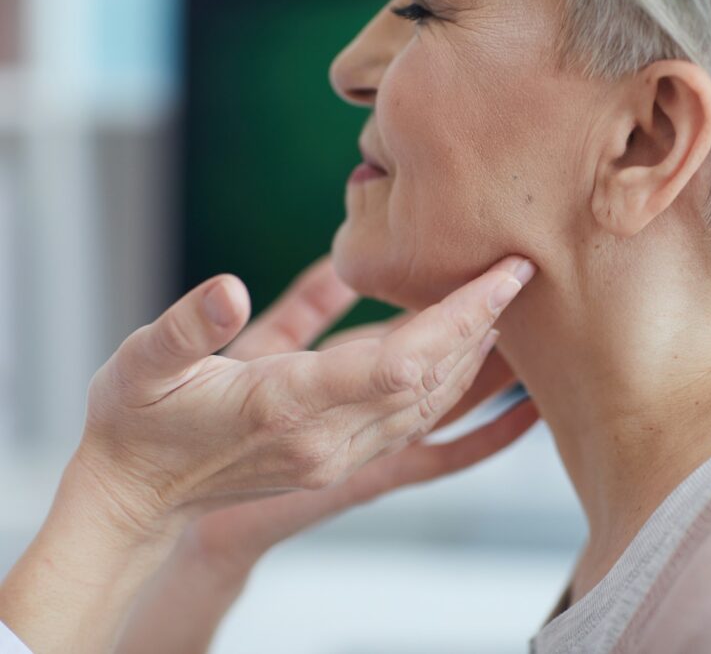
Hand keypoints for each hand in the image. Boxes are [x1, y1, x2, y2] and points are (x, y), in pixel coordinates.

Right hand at [111, 258, 536, 653]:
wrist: (137, 496)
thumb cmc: (134, 422)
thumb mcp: (141, 363)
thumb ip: (186, 327)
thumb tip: (228, 290)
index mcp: (285, 404)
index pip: (399, 361)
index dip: (457, 319)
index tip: (502, 277)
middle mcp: (325, 437)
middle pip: (430, 379)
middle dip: (480, 326)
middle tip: (520, 271)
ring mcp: (336, 454)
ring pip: (428, 404)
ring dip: (472, 356)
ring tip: (505, 304)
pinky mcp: (338, 457)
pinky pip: (413, 424)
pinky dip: (450, 390)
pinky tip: (481, 371)